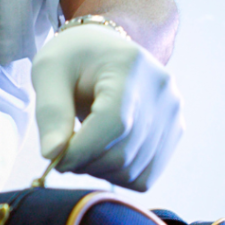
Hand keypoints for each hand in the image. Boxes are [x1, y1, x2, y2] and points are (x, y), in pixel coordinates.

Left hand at [31, 23, 183, 190]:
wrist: (102, 49)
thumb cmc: (72, 58)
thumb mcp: (49, 71)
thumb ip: (51, 112)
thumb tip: (53, 154)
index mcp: (130, 66)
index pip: (114, 123)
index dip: (82, 150)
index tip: (55, 158)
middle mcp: (161, 90)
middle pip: (124, 152)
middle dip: (85, 162)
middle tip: (62, 152)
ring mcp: (173, 112)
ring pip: (134, 170)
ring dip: (99, 170)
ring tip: (81, 148)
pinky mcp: (175, 131)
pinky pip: (146, 175)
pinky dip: (118, 175)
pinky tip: (101, 155)